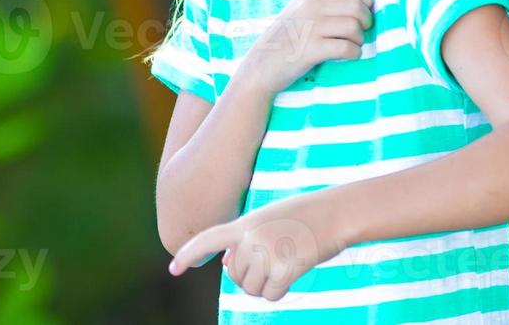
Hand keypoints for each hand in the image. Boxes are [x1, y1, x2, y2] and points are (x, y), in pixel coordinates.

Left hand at [167, 194, 349, 300]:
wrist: (335, 212)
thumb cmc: (302, 216)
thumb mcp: (267, 220)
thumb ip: (243, 239)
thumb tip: (224, 265)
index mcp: (244, 224)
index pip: (207, 239)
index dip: (188, 254)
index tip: (172, 269)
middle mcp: (251, 238)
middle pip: (235, 276)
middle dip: (250, 277)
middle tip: (274, 258)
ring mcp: (267, 252)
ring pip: (251, 289)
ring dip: (266, 285)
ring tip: (285, 261)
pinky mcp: (284, 268)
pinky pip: (271, 295)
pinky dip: (281, 290)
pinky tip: (294, 271)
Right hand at [235, 0, 373, 95]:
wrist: (261, 66)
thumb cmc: (287, 39)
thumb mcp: (300, 10)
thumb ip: (325, 2)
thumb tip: (361, 1)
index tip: (364, 13)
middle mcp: (310, 6)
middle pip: (357, 6)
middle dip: (366, 22)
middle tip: (359, 34)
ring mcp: (310, 27)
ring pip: (354, 27)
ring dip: (360, 39)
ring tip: (352, 45)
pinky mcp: (311, 49)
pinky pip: (347, 48)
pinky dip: (354, 54)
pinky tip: (348, 56)